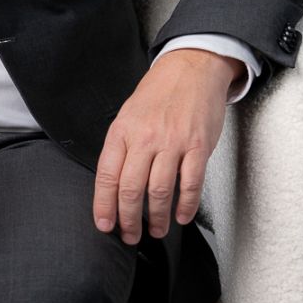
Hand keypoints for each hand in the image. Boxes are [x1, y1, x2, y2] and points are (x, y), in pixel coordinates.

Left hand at [92, 49, 242, 242]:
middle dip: (128, 220)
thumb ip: (121, 148)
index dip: (104, 206)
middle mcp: (145, 138)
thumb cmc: (159, 94)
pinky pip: (190, 184)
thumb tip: (113, 186)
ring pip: (160, 191)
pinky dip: (186, 206)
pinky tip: (181, 216)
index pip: (107, 176)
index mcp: (122, 131)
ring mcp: (173, 142)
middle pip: (131, 189)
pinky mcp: (198, 146)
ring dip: (157, 218)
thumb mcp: (128, 115)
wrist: (192, 68)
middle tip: (130, 235)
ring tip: (155, 230)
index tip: (105, 225)